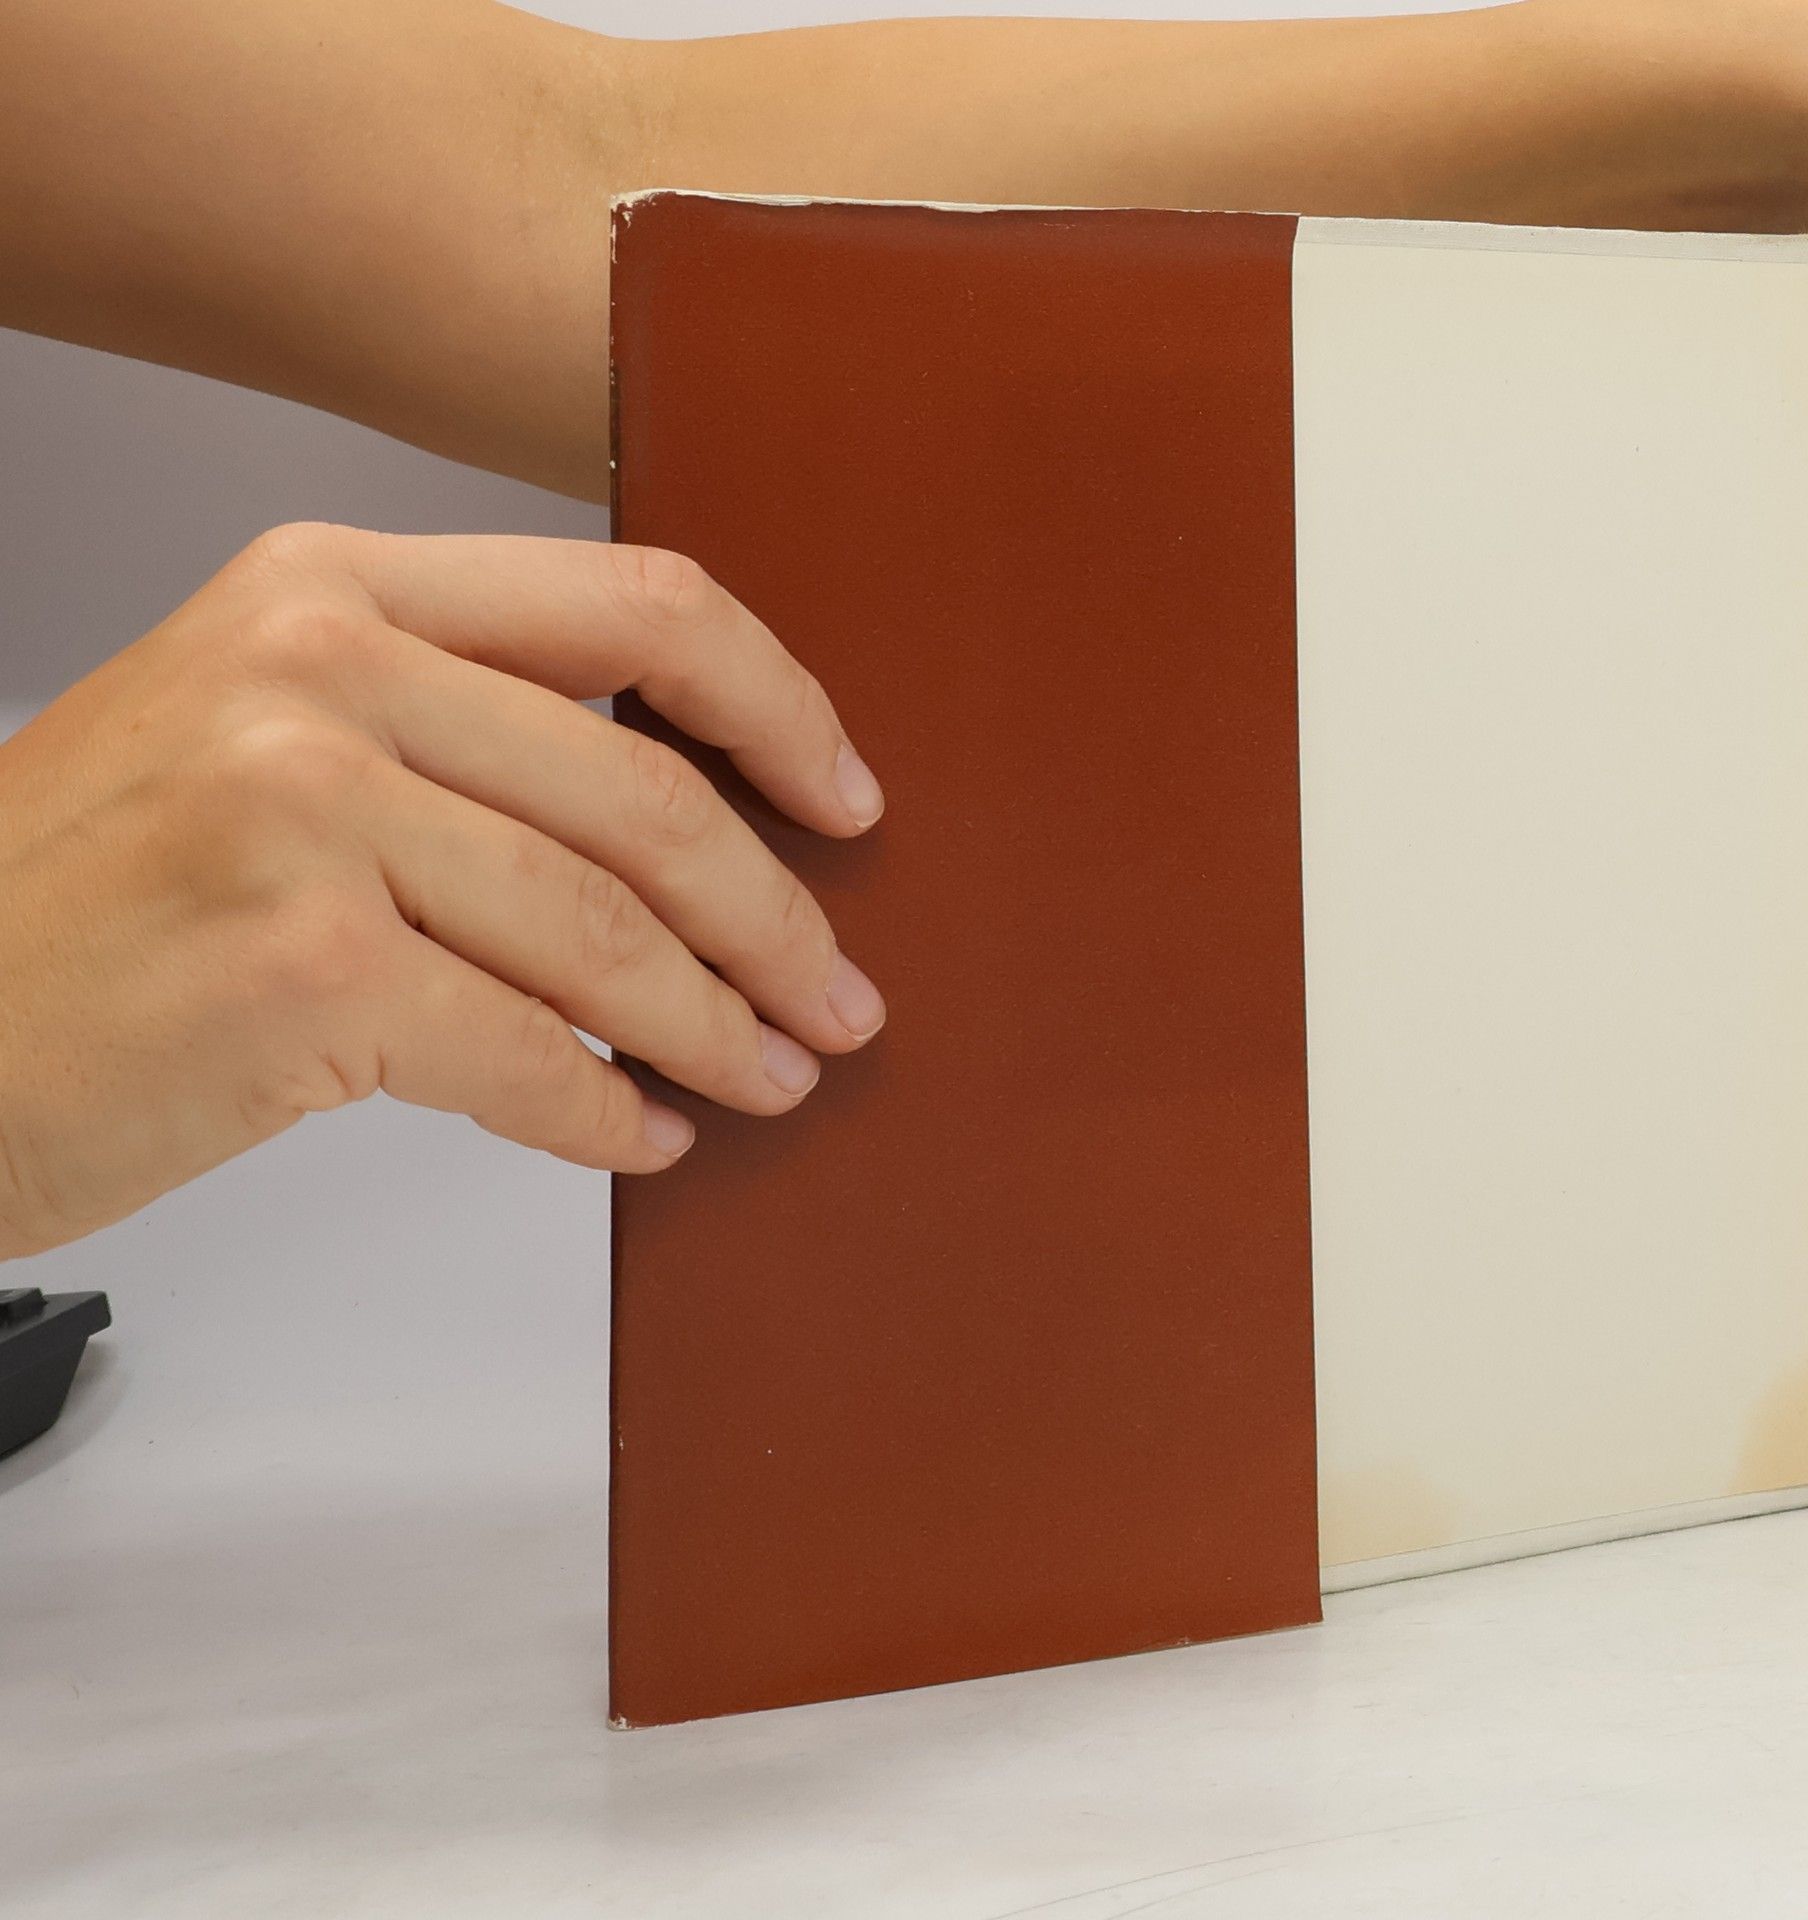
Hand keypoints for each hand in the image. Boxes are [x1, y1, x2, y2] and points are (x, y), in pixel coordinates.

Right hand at [0, 523, 887, 1259]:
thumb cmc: (90, 896)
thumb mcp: (260, 734)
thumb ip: (455, 733)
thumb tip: (677, 830)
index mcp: (334, 585)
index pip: (640, 607)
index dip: (779, 709)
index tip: (845, 801)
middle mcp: (322, 672)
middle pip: (649, 794)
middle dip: (775, 919)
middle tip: (834, 996)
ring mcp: (306, 812)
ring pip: (607, 932)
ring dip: (715, 1026)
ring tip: (769, 1076)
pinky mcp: (303, 968)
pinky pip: (530, 1052)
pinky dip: (609, 1111)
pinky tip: (644, 1135)